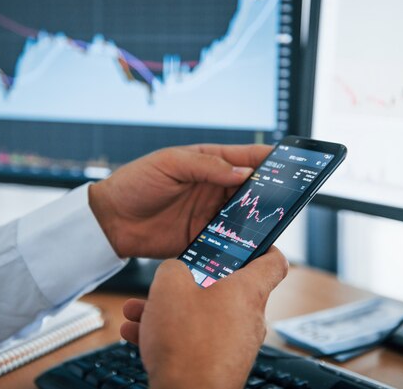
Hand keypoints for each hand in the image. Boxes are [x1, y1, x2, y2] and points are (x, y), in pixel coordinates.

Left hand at [88, 144, 271, 258]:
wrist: (110, 220)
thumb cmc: (135, 183)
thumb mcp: (170, 164)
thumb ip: (207, 166)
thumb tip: (244, 172)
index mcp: (207, 162)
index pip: (245, 158)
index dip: (269, 160)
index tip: (292, 164)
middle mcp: (212, 187)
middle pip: (250, 189)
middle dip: (270, 192)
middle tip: (289, 198)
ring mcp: (208, 213)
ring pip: (242, 215)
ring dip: (257, 218)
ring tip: (273, 222)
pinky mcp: (201, 236)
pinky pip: (226, 239)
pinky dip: (239, 241)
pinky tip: (249, 244)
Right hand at [120, 246, 288, 388]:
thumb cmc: (187, 344)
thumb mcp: (169, 287)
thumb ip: (173, 268)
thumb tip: (174, 272)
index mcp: (247, 291)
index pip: (273, 262)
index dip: (264, 247)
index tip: (253, 241)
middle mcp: (248, 318)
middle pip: (224, 289)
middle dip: (189, 283)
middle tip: (170, 280)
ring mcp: (235, 344)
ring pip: (202, 315)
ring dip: (170, 310)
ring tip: (138, 310)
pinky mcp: (219, 364)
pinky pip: (195, 339)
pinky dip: (171, 334)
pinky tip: (138, 333)